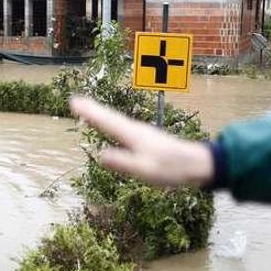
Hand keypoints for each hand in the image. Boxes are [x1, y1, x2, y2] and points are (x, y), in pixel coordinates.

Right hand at [69, 96, 213, 187]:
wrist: (196, 164)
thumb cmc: (170, 169)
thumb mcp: (144, 169)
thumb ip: (122, 162)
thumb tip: (100, 155)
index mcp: (133, 135)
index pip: (107, 121)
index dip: (90, 112)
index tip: (74, 102)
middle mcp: (136, 129)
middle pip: (109, 116)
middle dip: (92, 110)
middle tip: (75, 101)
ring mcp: (141, 132)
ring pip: (116, 120)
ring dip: (100, 114)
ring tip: (86, 111)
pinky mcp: (146, 138)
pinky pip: (122, 127)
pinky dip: (111, 122)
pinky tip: (110, 126)